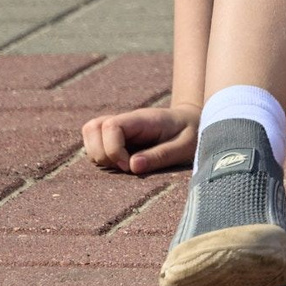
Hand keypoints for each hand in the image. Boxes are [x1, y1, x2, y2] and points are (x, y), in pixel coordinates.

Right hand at [80, 103, 197, 174]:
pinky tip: (120, 163)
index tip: (128, 166)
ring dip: (97, 154)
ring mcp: (120, 127)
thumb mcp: (185, 146)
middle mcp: (127, 120)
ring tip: (121, 165)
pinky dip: (100, 155)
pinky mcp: (116, 136)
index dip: (112, 149)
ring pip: (90, 134)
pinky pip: (95, 143)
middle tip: (124, 167)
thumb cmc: (192, 134)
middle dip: (101, 153)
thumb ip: (160, 155)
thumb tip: (132, 166)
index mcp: (143, 119)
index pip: (111, 125)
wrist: (195, 122)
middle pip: (92, 127)